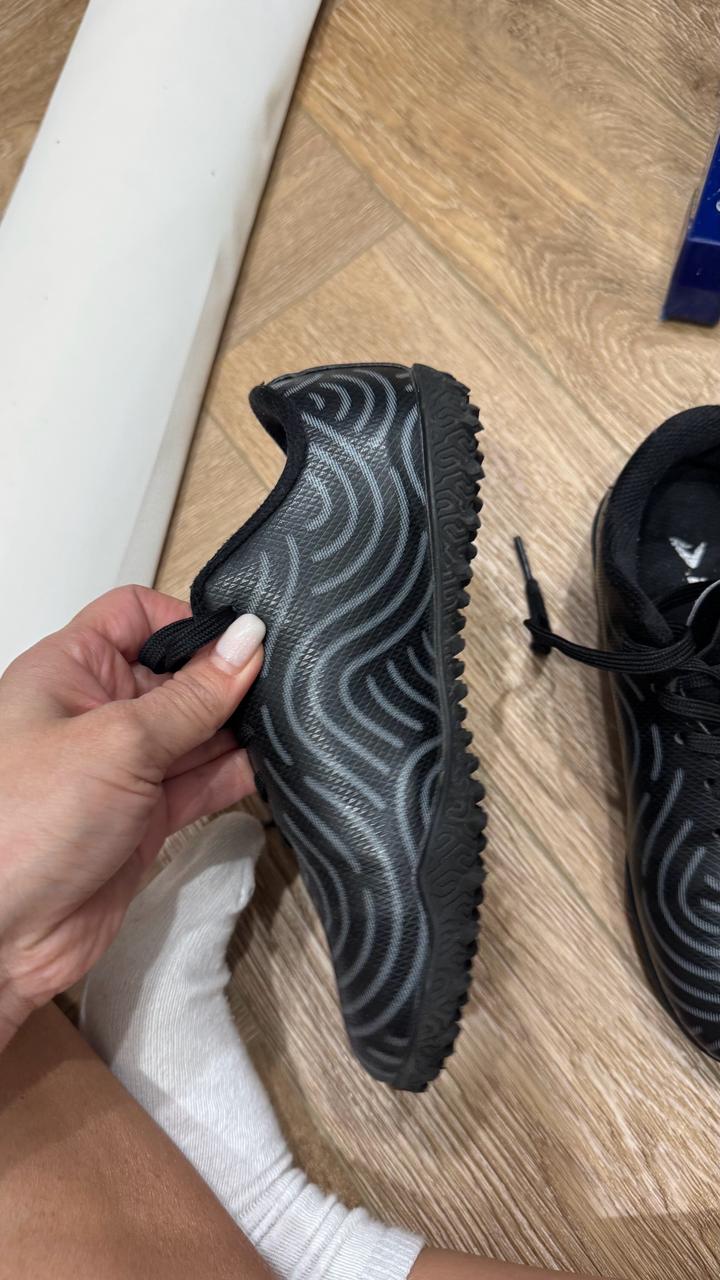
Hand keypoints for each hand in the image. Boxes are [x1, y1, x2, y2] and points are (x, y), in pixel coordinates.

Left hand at [0, 586, 264, 1049]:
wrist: (0, 936)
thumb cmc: (17, 828)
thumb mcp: (119, 742)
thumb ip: (191, 697)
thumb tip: (244, 644)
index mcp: (70, 670)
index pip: (136, 615)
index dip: (189, 620)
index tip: (242, 639)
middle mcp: (95, 713)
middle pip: (175, 674)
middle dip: (225, 679)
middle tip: (281, 683)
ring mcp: (121, 767)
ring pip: (196, 731)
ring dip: (238, 730)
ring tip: (286, 723)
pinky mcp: (143, 818)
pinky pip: (200, 782)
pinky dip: (234, 774)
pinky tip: (269, 766)